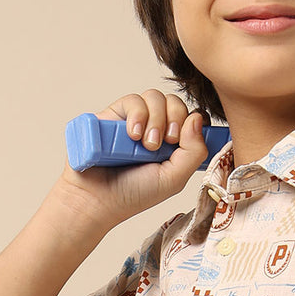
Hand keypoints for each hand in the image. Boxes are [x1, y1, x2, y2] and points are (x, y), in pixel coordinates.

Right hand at [56, 88, 211, 227]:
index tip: (183, 140)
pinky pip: (133, 100)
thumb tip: (198, 119)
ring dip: (156, 118)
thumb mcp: (174, 179)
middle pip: (175, 102)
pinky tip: (133, 134)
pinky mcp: (115, 115)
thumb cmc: (133, 193)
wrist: (96, 198)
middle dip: (175, 119)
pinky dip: (137, 114)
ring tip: (146, 144)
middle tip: (165, 143)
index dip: (193, 122)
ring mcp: (135, 120)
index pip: (192, 118)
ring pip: (155, 97)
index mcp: (173, 145)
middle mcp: (155, 129)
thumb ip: (193, 152)